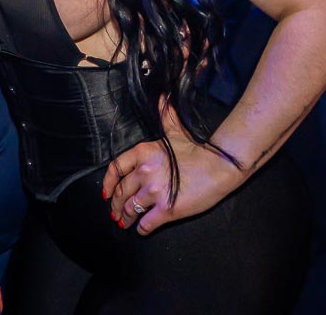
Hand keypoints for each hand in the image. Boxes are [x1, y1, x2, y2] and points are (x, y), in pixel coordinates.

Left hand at [101, 106, 245, 235]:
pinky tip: (141, 230)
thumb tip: (162, 96)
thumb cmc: (197, 149)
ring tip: (124, 222)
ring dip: (125, 217)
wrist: (219, 166)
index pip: (115, 169)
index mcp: (142, 153)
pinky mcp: (167, 210)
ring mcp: (155, 192)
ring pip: (131, 208)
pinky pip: (147, 223)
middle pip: (121, 192)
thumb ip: (165, 116)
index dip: (108, 183)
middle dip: (115, 204)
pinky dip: (142, 228)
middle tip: (114, 212)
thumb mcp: (176, 131)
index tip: (106, 192)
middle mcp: (144, 173)